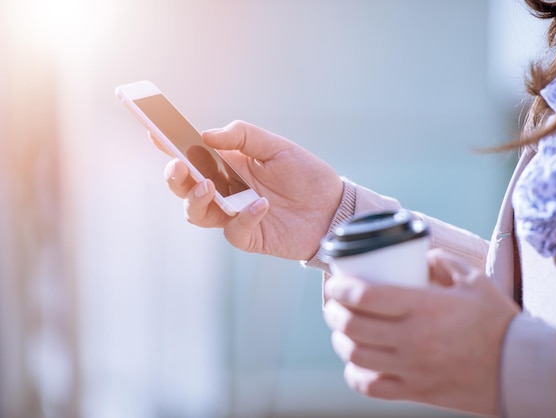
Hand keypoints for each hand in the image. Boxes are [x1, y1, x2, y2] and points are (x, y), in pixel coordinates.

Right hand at [165, 120, 343, 260]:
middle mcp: (226, 189)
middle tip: (178, 166)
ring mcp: (234, 214)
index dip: (170, 144)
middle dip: (175, 177)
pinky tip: (261, 206)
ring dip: (196, 200)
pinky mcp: (249, 236)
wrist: (333, 208)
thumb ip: (244, 137)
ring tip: (208, 186)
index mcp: (228, 164)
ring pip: (197, 213)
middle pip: (185, 187)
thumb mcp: (278, 147)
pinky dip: (243, 218)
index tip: (152, 131)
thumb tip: (206, 135)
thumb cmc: (306, 175)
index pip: (192, 154)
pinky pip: (233, 230)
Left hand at [322, 249, 519, 415]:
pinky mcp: (416, 392)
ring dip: (340, 341)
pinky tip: (356, 362)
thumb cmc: (497, 321)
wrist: (521, 369)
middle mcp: (412, 339)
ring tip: (340, 330)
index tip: (335, 282)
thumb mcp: (474, 280)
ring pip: (356, 356)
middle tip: (333, 304)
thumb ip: (443, 262)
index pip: (365, 296)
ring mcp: (412, 369)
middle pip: (353, 326)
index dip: (341, 288)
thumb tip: (421, 257)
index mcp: (424, 307)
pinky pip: (371, 387)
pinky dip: (355, 374)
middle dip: (333, 312)